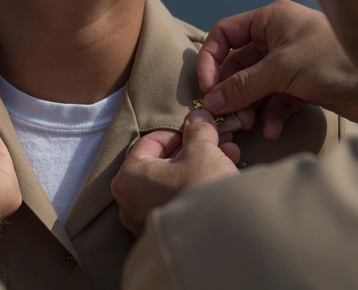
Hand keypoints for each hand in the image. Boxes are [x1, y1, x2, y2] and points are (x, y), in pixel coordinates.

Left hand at [111, 111, 239, 236]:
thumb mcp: (202, 150)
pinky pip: (180, 201)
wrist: (222, 238)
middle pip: (164, 163)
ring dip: (202, 166)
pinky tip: (224, 176)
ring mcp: (146, 223)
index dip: (178, 132)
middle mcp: (129, 203)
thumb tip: (198, 118)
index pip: (150, 142)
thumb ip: (197, 130)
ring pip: (175, 182)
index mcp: (128, 178)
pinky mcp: (166, 234)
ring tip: (229, 156)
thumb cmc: (202, 189)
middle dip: (195, 149)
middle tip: (216, 141)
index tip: (197, 129)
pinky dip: (198, 187)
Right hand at [197, 0, 357, 129]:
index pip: (226, 33)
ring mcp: (292, 62)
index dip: (210, 58)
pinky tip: (271, 130)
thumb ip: (242, 85)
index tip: (206, 86)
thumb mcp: (281, 69)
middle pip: (238, 63)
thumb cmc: (333, 60)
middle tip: (224, 113)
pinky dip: (271, 114)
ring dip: (249, 105)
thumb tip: (210, 100)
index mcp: (271, 19)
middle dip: (230, 89)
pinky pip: (276, 99)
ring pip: (256, 84)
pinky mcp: (305, 85)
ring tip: (247, 124)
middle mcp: (279, 37)